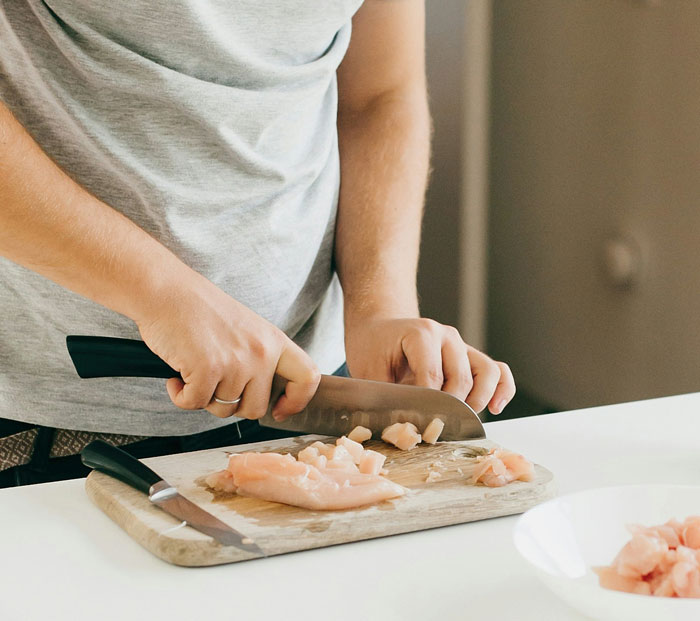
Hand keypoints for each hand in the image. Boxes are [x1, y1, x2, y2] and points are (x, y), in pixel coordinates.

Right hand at [135, 273, 319, 419]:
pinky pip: (194, 404)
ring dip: (204, 397)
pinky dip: (180, 396)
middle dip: (233, 405)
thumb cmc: (198, 308)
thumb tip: (262, 395)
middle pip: (257, 408)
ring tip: (194, 372)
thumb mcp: (245, 328)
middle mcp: (261, 352)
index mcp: (273, 340)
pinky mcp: (208, 369)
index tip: (280, 410)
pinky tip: (176, 378)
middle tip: (214, 385)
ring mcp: (236, 362)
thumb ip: (259, 357)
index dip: (297, 401)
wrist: (166, 290)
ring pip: (224, 409)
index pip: (308, 378)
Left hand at [344, 317, 514, 414]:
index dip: (428, 404)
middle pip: (461, 378)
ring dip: (478, 400)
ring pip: (488, 372)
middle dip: (451, 407)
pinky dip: (503, 389)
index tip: (420, 423)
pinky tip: (494, 408)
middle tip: (435, 426)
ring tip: (463, 418)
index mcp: (421, 334)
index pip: (433, 375)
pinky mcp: (470, 356)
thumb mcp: (369, 371)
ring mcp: (461, 345)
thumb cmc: (372, 348)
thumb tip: (402, 425)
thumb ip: (385, 395)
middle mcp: (447, 336)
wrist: (379, 329)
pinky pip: (498, 370)